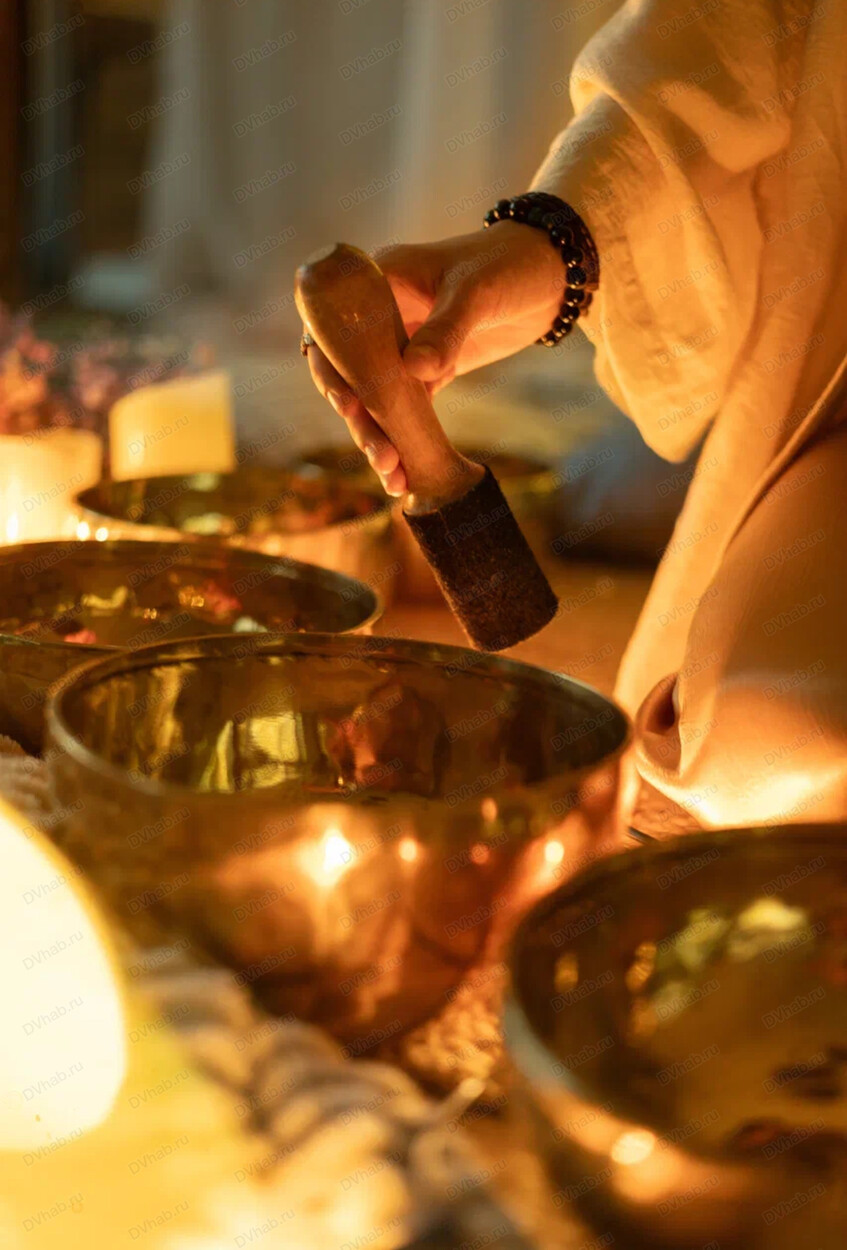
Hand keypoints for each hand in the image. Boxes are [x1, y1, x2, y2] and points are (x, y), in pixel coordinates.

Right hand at [303, 220, 565, 495]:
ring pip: (376, 396)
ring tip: (393, 477)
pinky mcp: (427, 368)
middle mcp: (382, 316)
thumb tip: (414, 370)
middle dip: (362, 419)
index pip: (335, 329)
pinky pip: (405, 406)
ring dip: (380, 436)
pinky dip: (403, 437)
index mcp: (379, 283)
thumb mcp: (477, 293)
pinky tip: (406, 471)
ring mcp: (403, 344)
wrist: (551, 274)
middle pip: (352, 373)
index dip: (333, 368)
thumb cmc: (509, 266)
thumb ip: (446, 330)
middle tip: (381, 456)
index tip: (347, 405)